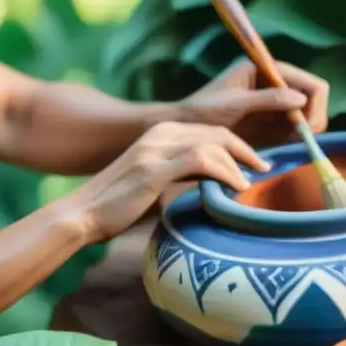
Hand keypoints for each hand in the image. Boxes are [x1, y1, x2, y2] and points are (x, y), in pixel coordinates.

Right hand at [67, 121, 269, 242]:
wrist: (81, 215)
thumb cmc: (116, 207)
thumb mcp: (153, 184)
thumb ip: (180, 177)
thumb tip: (210, 187)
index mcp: (159, 135)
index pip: (209, 131)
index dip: (237, 145)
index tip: (255, 164)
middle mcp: (159, 135)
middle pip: (216, 132)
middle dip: (245, 149)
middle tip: (265, 169)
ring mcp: (156, 149)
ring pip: (212, 142)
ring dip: (238, 161)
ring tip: (252, 182)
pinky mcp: (153, 168)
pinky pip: (201, 160)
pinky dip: (224, 171)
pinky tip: (236, 187)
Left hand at [177, 57, 329, 148]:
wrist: (186, 126)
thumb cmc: (204, 109)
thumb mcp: (235, 104)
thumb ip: (267, 99)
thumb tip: (301, 99)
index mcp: (267, 70)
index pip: (310, 83)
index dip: (314, 105)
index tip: (305, 128)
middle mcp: (275, 83)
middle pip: (314, 99)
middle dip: (314, 120)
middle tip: (301, 141)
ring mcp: (276, 102)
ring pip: (309, 115)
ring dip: (307, 131)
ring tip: (291, 144)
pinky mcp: (273, 121)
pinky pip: (297, 129)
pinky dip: (298, 138)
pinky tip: (286, 147)